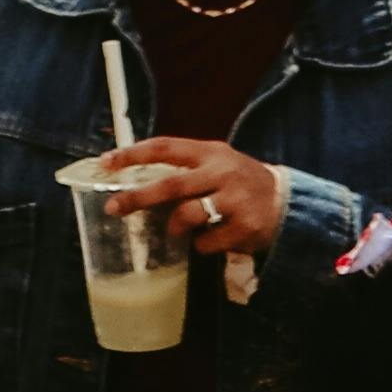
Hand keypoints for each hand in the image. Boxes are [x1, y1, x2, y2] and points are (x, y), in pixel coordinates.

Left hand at [111, 140, 283, 263]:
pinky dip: (202, 245)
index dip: (134, 153)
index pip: (166, 147)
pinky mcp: (245, 226)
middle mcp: (221, 172)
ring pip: (187, 215)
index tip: (106, 161)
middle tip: (113, 207)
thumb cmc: (239, 181)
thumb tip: (137, 178)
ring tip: (178, 229)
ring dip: (175, 227)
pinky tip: (212, 239)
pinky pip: (207, 242)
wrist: (285, 200)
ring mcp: (234, 199)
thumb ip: (185, 168)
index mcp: (210, 152)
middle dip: (138, 197)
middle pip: (171, 185)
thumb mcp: (216, 162)